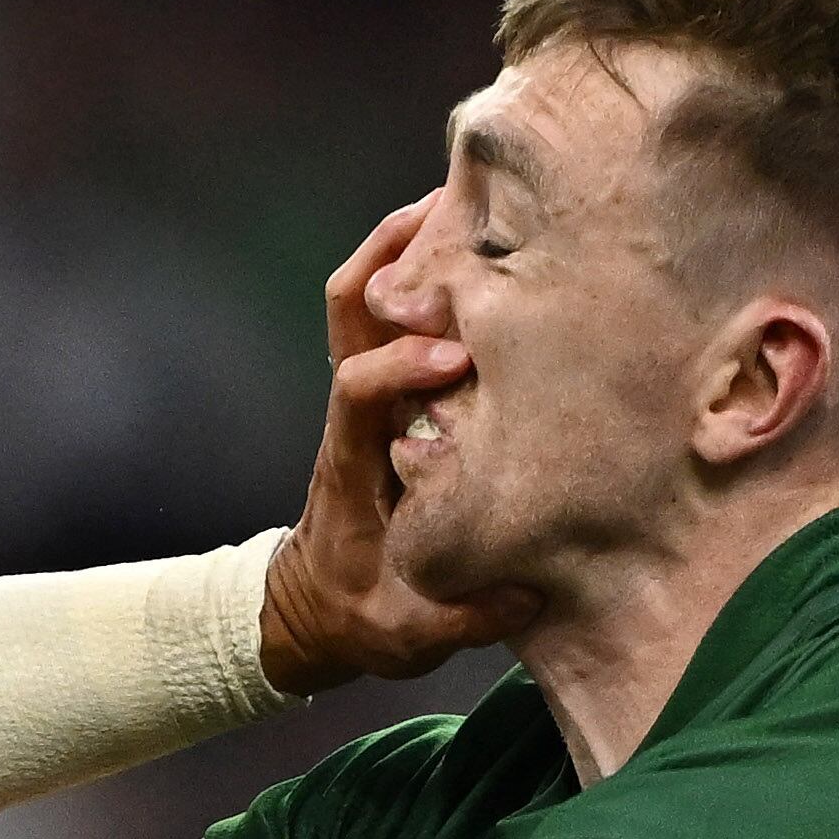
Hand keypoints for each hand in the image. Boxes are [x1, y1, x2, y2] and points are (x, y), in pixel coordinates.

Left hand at [260, 194, 535, 695]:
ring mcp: (364, 397)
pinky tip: (478, 251)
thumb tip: (530, 589)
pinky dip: (421, 272)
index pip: (356, 389)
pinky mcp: (386, 397)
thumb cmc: (355, 617)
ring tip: (470, 202)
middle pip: (348, 310)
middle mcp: (352, 414)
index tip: (455, 362)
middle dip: (395, 254)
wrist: (307, 612)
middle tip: (461, 210)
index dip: (399, 364)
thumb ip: (464, 616)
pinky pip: (389, 314)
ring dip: (405, 245)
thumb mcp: (405, 636)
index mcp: (349, 463)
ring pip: (364, 297)